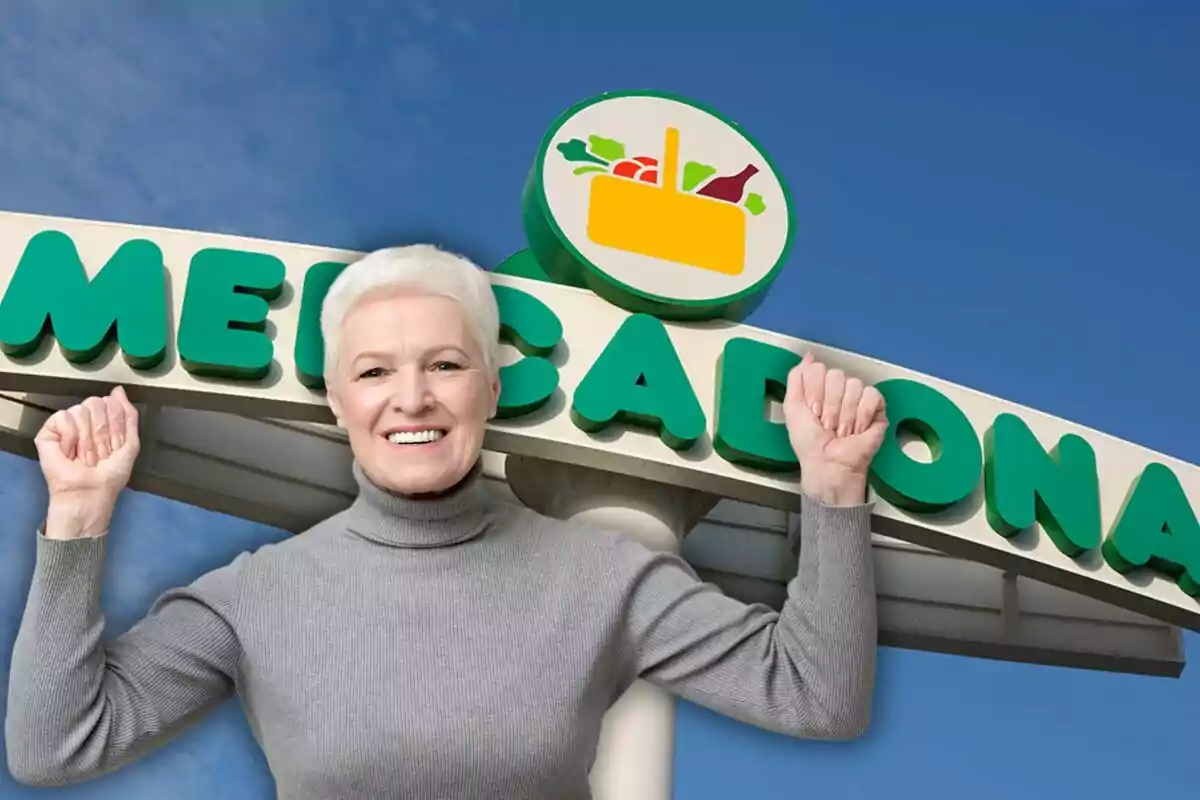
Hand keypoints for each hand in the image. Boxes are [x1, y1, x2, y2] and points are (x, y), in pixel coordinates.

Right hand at [34, 386, 140, 538]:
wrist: (91, 493)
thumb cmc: (110, 475)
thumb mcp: (130, 443)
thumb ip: (128, 415)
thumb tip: (118, 390)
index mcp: (103, 422)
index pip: (111, 404)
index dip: (115, 425)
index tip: (113, 446)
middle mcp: (84, 420)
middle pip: (96, 403)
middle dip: (101, 432)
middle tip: (98, 453)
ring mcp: (66, 426)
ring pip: (80, 410)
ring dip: (87, 439)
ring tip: (84, 455)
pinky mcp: (48, 432)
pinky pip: (63, 417)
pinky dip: (70, 437)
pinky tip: (70, 451)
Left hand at [783, 353, 887, 505]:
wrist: (828, 464)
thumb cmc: (809, 442)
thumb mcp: (792, 408)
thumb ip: (796, 379)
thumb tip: (809, 356)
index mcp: (818, 387)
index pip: (818, 369)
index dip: (814, 393)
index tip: (812, 412)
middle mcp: (839, 389)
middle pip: (836, 375)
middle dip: (829, 405)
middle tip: (827, 424)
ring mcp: (858, 397)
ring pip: (854, 384)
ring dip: (845, 414)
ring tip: (842, 430)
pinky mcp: (877, 408)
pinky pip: (872, 394)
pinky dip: (862, 413)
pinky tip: (858, 428)